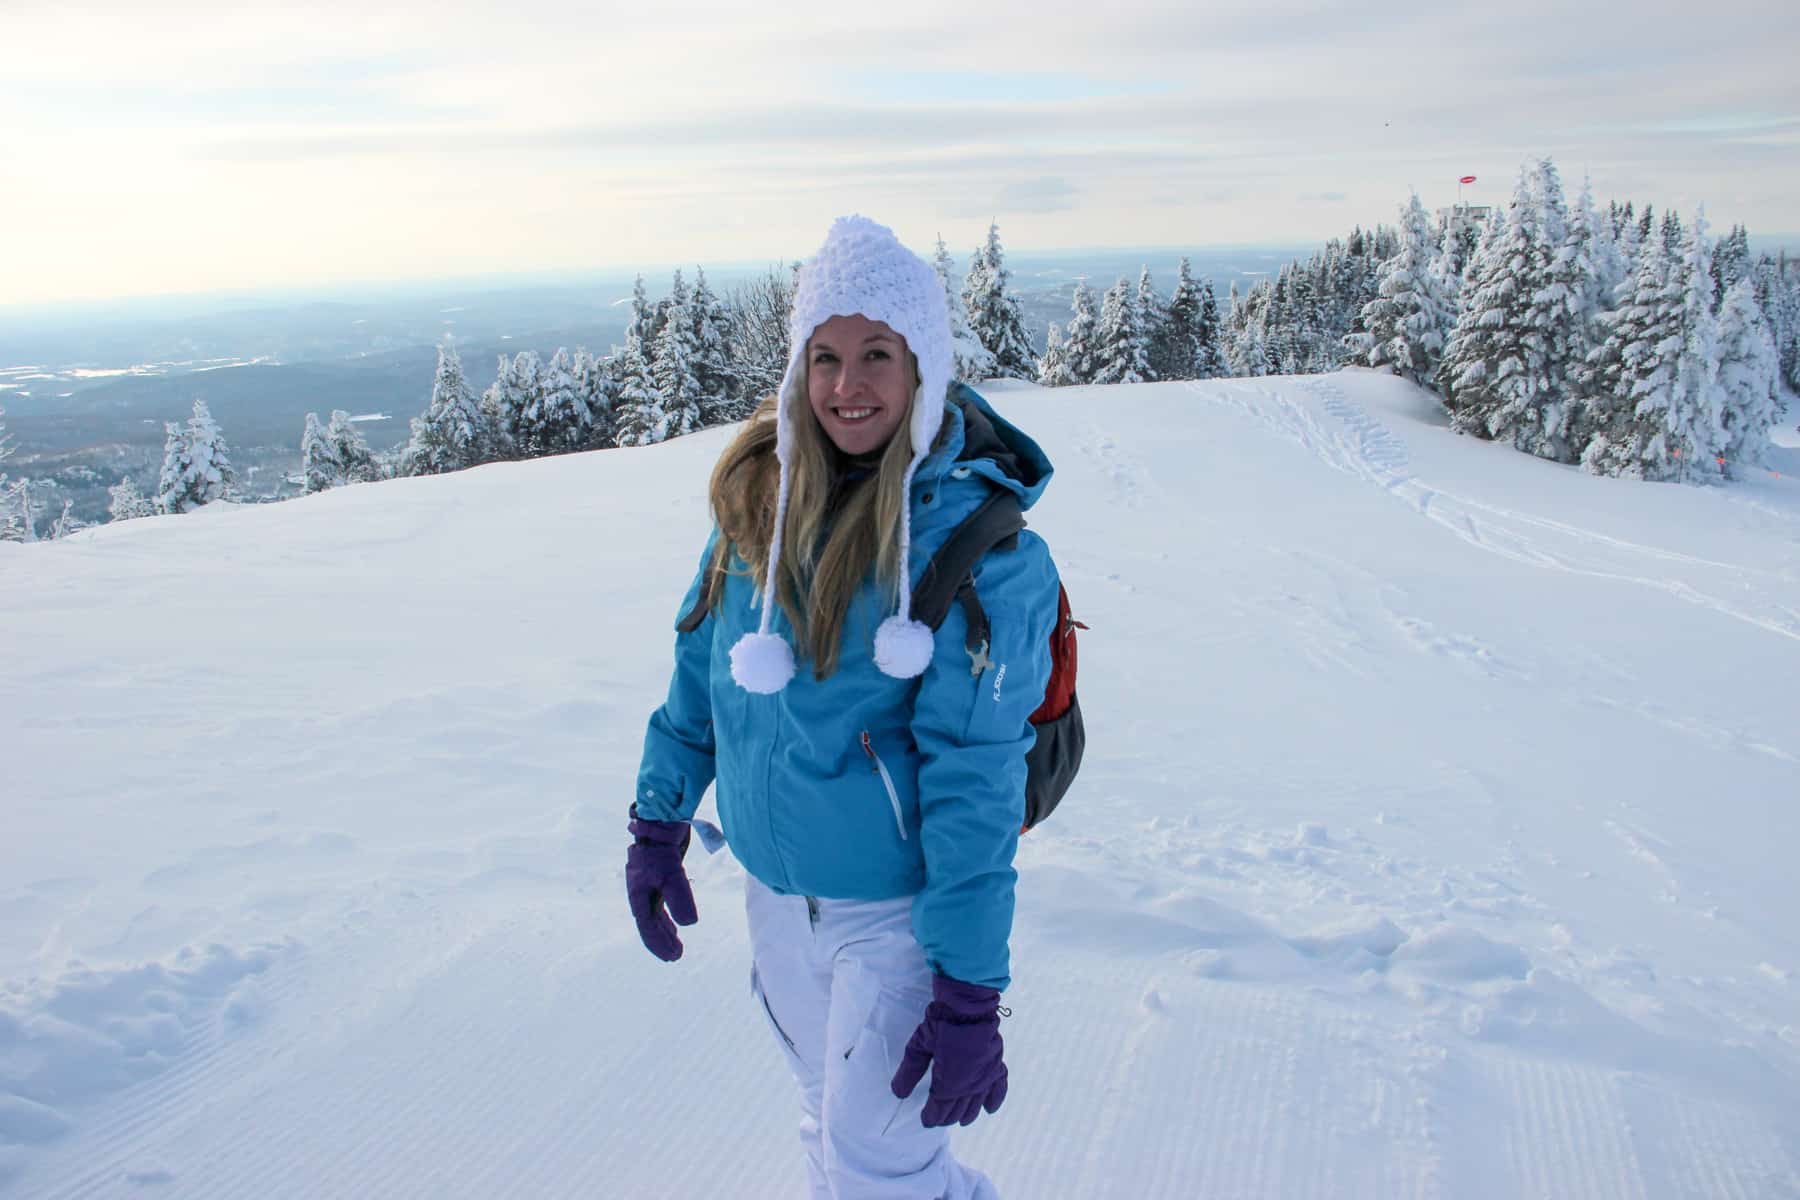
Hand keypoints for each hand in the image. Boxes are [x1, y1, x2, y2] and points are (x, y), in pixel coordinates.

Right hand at [626, 805, 697, 961]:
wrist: (660, 822)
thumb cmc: (662, 849)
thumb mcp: (673, 875)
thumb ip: (680, 899)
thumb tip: (690, 924)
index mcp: (639, 895)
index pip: (648, 926)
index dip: (659, 943)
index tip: (673, 957)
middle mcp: (641, 891)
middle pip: (650, 923)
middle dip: (662, 940)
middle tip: (676, 956)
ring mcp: (648, 884)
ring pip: (655, 913)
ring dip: (665, 929)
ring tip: (676, 942)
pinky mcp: (658, 876)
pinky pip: (661, 902)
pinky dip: (669, 914)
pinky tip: (677, 920)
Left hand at [890, 975, 1007, 1126]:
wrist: (968, 1005)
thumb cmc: (941, 1023)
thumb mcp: (918, 1046)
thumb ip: (908, 1072)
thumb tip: (898, 1094)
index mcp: (949, 1083)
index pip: (939, 1109)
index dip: (931, 1117)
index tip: (925, 1120)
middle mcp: (969, 1084)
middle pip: (957, 1109)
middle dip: (947, 1117)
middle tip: (939, 1118)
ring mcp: (985, 1075)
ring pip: (976, 1103)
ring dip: (968, 1114)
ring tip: (961, 1121)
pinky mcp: (996, 1064)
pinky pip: (1000, 1087)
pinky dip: (995, 1100)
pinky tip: (990, 1109)